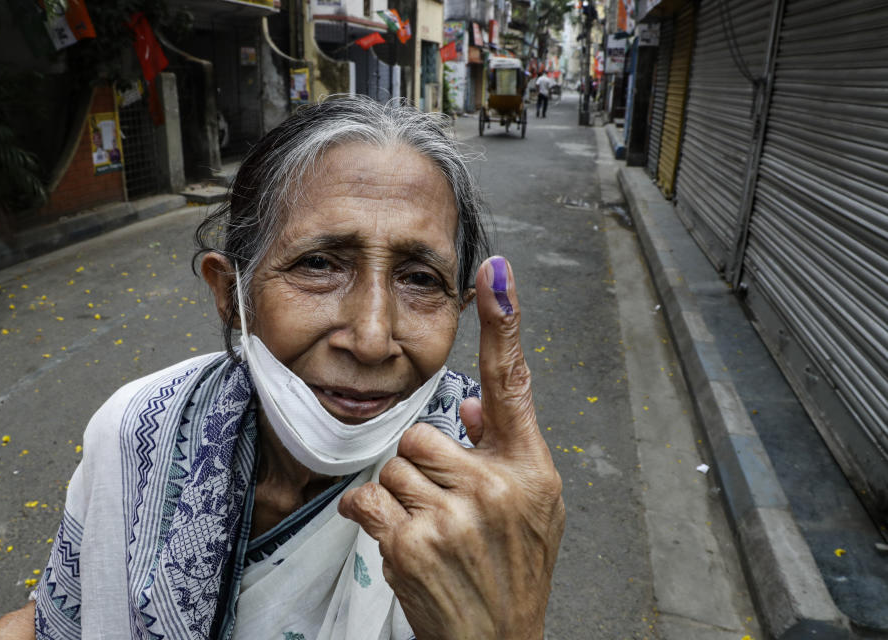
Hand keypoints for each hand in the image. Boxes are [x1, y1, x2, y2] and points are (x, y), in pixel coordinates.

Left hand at [339, 256, 565, 639]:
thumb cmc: (513, 573)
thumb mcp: (535, 509)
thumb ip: (505, 449)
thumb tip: (465, 404)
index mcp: (530, 470)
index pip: (513, 383)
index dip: (504, 324)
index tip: (496, 273)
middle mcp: (496, 486)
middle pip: (421, 432)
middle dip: (422, 467)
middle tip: (445, 509)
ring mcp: (454, 516)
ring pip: (392, 465)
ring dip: (399, 497)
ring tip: (431, 533)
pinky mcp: (412, 543)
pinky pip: (366, 497)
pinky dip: (372, 517)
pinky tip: (403, 543)